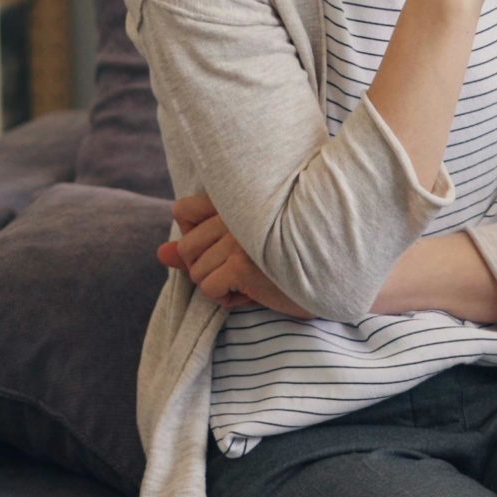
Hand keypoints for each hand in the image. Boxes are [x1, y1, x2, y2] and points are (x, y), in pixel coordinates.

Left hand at [156, 194, 313, 317]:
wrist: (335, 272)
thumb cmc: (292, 256)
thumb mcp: (243, 246)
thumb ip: (199, 246)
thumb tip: (161, 254)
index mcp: (238, 197)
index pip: (183, 210)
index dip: (194, 235)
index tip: (223, 245)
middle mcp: (236, 212)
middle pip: (187, 248)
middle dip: (206, 267)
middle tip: (242, 269)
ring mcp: (238, 237)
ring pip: (196, 272)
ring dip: (220, 285)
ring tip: (254, 279)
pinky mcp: (242, 264)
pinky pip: (209, 289)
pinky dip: (227, 299)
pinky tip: (255, 293)